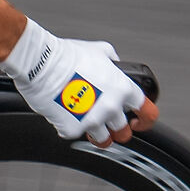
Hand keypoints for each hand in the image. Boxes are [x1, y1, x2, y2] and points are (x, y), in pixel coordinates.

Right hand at [0, 21, 156, 146]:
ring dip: (96, 133)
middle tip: (106, 123)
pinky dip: (69, 126)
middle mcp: (111, 107)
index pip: (148, 112)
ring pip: (103, 140)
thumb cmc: (67, 55)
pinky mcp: (72, 129)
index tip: (138, 121)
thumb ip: (112, 61)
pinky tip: (64, 113)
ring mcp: (92, 120)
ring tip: (86, 123)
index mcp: (122, 89)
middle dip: (117, 129)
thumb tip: (114, 64)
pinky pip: (74, 134)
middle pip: (124, 131)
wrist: (41, 64)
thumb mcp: (99, 50)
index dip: (145, 119)